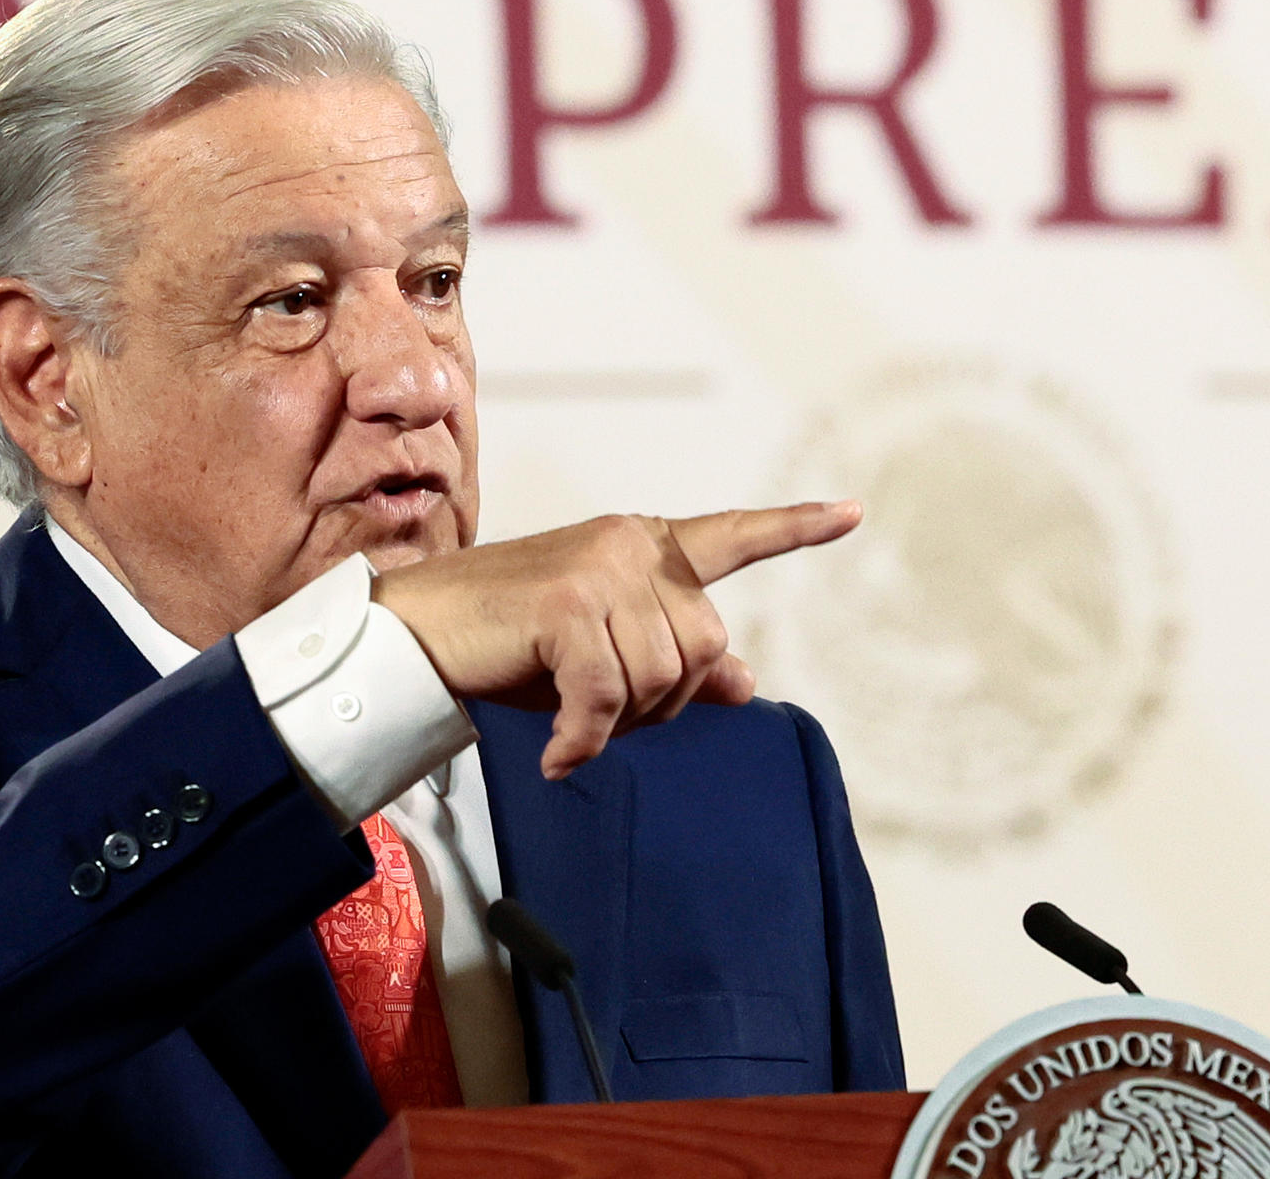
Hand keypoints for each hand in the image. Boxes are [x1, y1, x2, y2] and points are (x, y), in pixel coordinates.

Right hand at [372, 501, 860, 777]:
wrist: (417, 632)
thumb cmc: (507, 642)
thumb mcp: (601, 652)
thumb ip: (673, 660)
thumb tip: (746, 682)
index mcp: (641, 546)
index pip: (731, 537)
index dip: (794, 529)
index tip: (852, 514)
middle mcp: (628, 545)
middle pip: (701, 649)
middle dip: (661, 701)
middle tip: (597, 713)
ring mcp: (598, 571)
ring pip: (659, 679)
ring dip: (616, 721)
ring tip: (570, 720)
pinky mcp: (566, 607)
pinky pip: (606, 700)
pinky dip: (585, 740)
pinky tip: (560, 756)